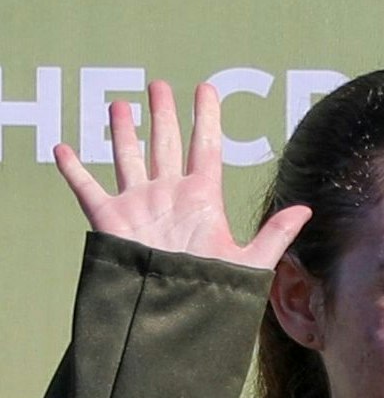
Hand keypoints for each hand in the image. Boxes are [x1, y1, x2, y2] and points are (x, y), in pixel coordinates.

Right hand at [55, 82, 308, 268]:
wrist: (174, 313)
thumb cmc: (212, 289)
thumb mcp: (250, 261)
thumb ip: (275, 234)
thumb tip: (306, 210)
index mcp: (202, 197)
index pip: (206, 146)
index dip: (206, 116)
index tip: (206, 88)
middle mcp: (169, 194)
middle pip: (166, 144)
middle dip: (163, 114)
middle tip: (159, 84)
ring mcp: (139, 204)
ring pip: (129, 158)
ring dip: (124, 132)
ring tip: (120, 105)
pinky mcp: (110, 220)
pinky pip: (87, 189)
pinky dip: (73, 170)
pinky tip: (63, 149)